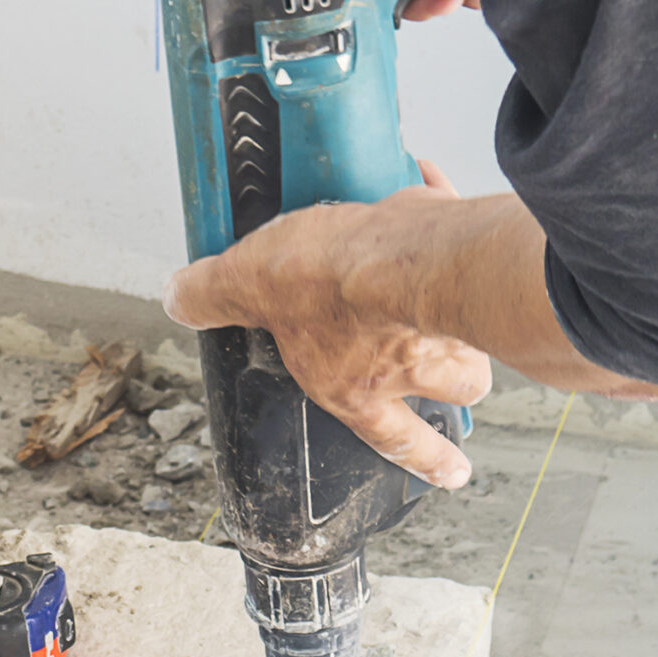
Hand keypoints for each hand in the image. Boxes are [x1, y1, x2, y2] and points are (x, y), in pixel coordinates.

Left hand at [162, 162, 491, 488]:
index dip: (428, 460)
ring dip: (469, 318)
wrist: (394, 249)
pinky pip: (466, 242)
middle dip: (460, 384)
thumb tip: (179, 298)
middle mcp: (414, 364)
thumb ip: (210, 295)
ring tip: (451, 290)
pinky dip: (448, 216)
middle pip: (456, 389)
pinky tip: (424, 181)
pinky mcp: (471, 259)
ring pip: (478, 334)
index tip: (454, 474)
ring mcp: (454, 319)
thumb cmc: (327, 283)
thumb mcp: (244, 286)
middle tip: (458, 371)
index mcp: (359, 388)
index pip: (397, 438)